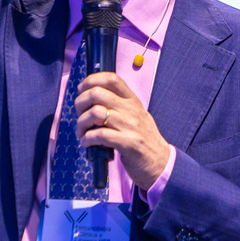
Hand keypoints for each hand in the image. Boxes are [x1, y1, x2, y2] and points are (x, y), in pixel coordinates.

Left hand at [74, 72, 171, 191]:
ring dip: (81, 123)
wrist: (160, 162)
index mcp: (132, 100)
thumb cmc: (143, 139)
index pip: (111, 78)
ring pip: (95, 113)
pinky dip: (87, 138)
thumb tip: (92, 96)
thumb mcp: (135, 115)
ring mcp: (130, 126)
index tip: (81, 90)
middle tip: (79, 115)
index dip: (91, 80)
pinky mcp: (128, 143)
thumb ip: (118, 105)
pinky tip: (86, 142)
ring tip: (81, 132)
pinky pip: (100, 135)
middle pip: (97, 93)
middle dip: (80, 103)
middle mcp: (131, 110)